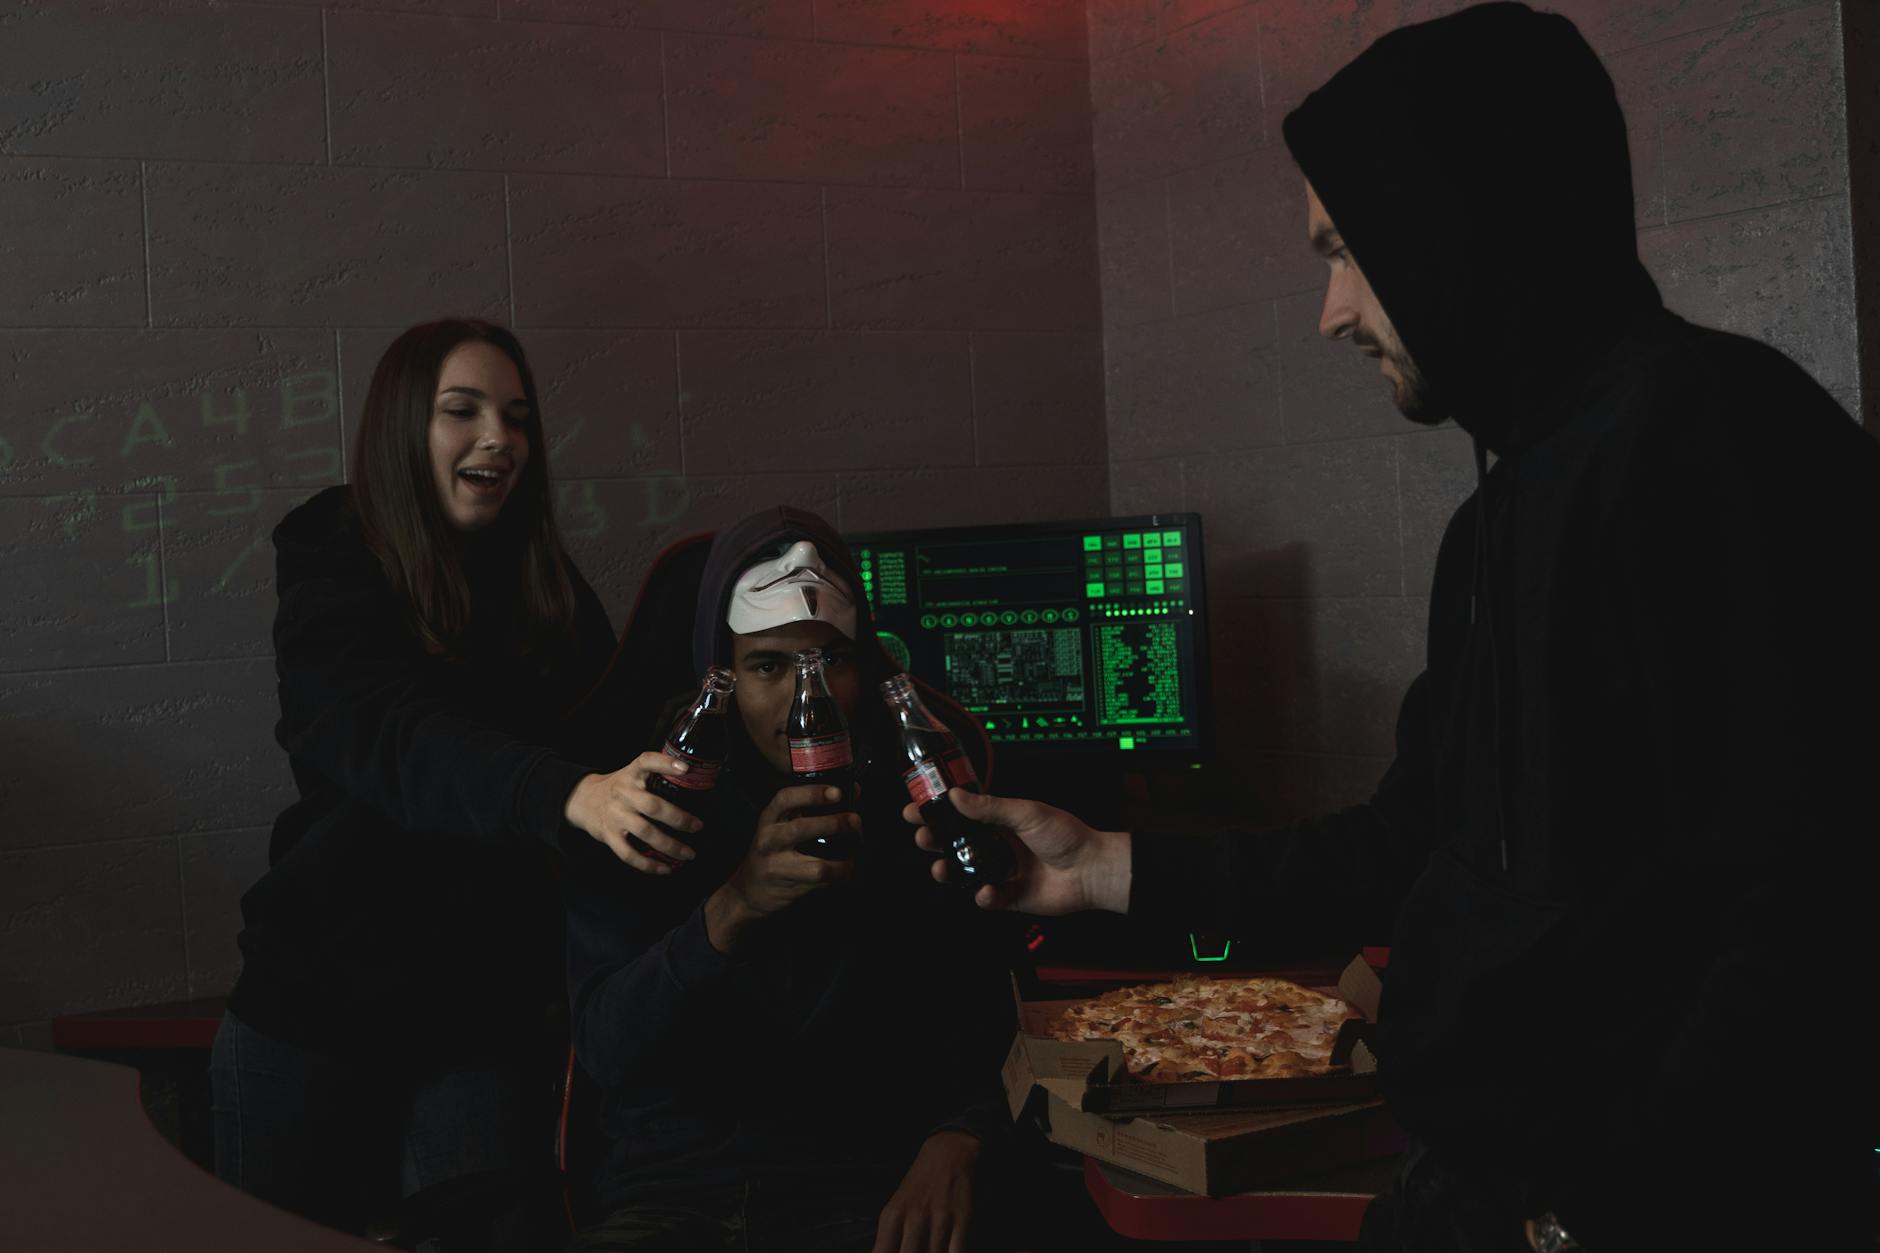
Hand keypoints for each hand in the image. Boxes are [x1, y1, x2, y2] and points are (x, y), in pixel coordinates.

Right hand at [563, 752, 701, 873]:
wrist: (583, 800)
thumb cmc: (617, 788)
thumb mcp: (632, 774)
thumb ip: (654, 776)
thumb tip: (692, 780)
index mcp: (631, 774)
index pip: (647, 761)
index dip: (665, 763)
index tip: (685, 768)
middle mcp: (623, 794)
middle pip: (652, 806)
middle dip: (678, 818)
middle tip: (697, 826)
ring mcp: (615, 815)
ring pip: (645, 832)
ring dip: (670, 845)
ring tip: (688, 853)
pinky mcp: (609, 835)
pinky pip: (629, 854)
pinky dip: (648, 864)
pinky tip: (664, 868)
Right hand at [704, 785, 859, 952]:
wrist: (749, 891)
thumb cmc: (770, 852)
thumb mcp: (781, 825)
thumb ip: (812, 808)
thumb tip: (852, 792)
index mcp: (769, 820)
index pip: (785, 799)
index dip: (811, 793)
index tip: (835, 792)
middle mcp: (770, 841)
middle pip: (801, 829)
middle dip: (832, 824)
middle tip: (854, 820)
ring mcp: (779, 867)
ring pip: (815, 867)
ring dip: (841, 862)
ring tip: (856, 852)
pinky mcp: (790, 888)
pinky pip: (822, 884)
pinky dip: (840, 876)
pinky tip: (848, 869)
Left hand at [872, 1130, 977, 1252]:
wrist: (945, 1154)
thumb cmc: (916, 1187)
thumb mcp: (894, 1208)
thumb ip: (888, 1240)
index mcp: (891, 1216)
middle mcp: (913, 1217)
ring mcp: (939, 1218)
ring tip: (930, 1250)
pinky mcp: (961, 1218)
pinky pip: (956, 1251)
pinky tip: (947, 1252)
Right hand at [903, 789, 1131, 914]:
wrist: (1091, 869)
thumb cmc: (1065, 835)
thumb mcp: (1025, 813)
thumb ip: (989, 808)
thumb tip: (955, 795)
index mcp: (1000, 821)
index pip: (960, 815)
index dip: (936, 813)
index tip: (914, 810)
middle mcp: (998, 845)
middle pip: (955, 844)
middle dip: (934, 841)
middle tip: (923, 838)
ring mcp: (1002, 871)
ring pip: (965, 872)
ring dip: (948, 870)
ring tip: (941, 868)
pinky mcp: (1010, 896)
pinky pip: (987, 898)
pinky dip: (983, 896)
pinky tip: (986, 891)